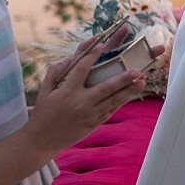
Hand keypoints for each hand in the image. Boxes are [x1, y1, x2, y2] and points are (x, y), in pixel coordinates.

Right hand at [30, 29, 164, 152]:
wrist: (41, 139)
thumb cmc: (43, 112)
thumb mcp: (44, 90)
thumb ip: (56, 72)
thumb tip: (70, 58)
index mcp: (67, 92)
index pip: (81, 70)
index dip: (92, 56)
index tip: (102, 44)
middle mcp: (80, 103)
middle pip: (105, 88)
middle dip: (122, 79)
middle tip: (137, 70)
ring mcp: (89, 115)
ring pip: (112, 101)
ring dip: (128, 91)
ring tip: (142, 81)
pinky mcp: (93, 124)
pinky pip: (110, 111)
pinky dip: (121, 102)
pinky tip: (131, 94)